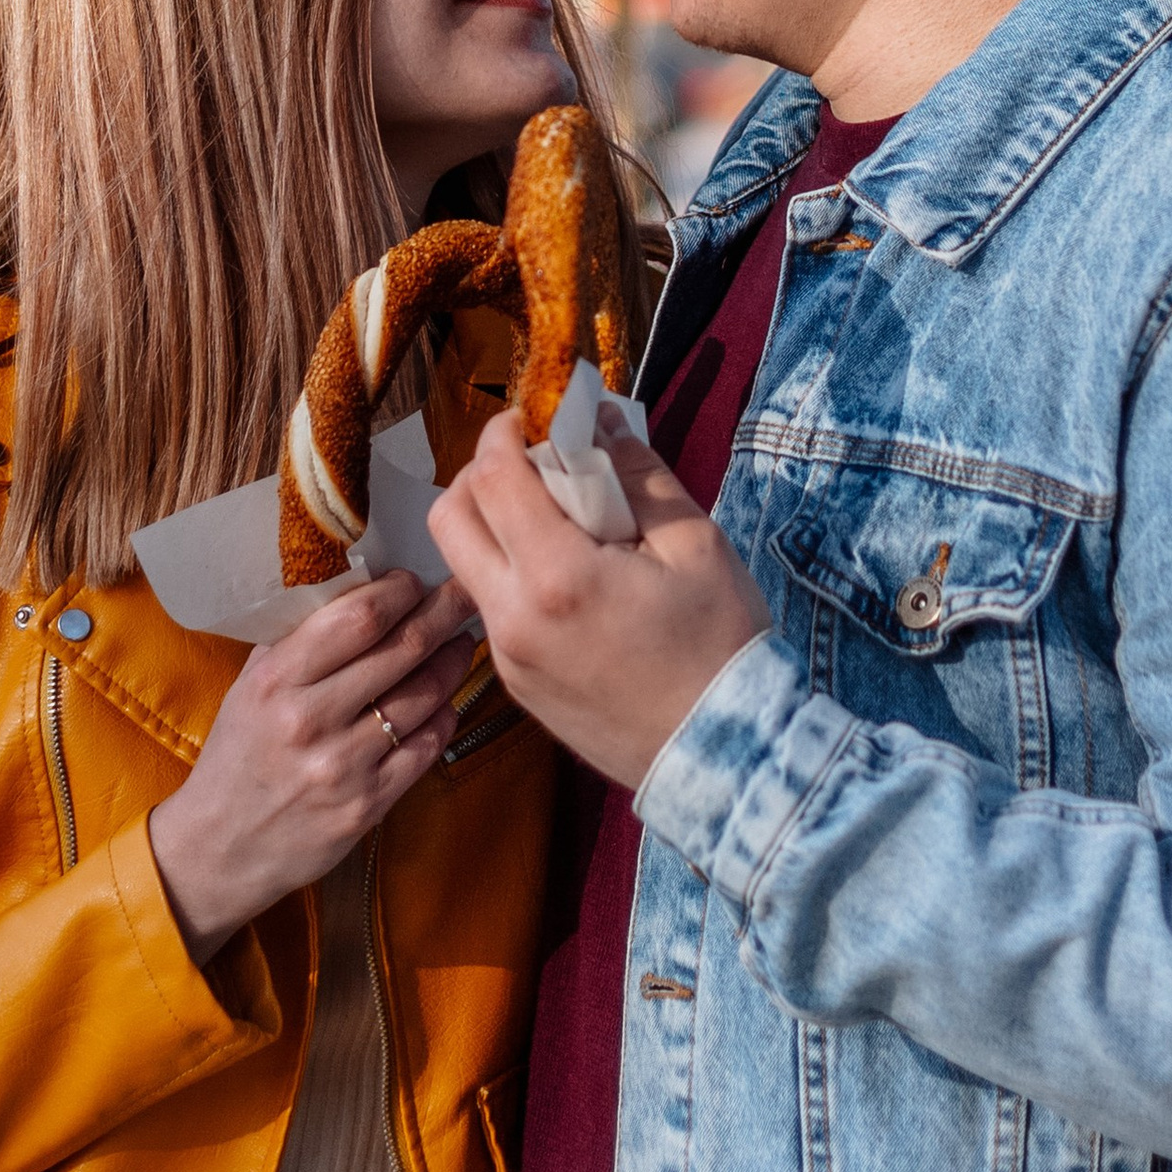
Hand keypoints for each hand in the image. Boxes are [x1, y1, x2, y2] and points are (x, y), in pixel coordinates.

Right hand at [148, 571, 477, 962]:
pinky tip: (444, 703)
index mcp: (276, 680)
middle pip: (401, 650)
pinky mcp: (366, 806)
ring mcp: (341, 766)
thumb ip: (297, 640)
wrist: (220, 846)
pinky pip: (425, 749)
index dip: (399, 592)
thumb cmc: (239, 756)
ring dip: (450, 663)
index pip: (358, 618)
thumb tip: (359, 590)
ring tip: (458, 645)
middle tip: (462, 597)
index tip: (414, 581)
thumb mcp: (250, 686)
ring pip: (423, 697)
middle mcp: (309, 719)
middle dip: (442, 615)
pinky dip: (443, 718)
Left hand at [426, 412, 770, 789]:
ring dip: (491, 526)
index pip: (492, 477)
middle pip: (448, 518)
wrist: (722, 754)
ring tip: (557, 521)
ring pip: (463, 566)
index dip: (504, 432)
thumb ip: (638, 474)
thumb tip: (601, 422)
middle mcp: (512, 619)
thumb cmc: (721, 647)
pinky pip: (491, 609)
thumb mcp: (696, 545)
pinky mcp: (514, 685)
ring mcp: (506, 659)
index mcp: (557, 577)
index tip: (534, 416)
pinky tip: (569, 577)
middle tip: (533, 464)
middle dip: (479, 475)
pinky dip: (511, 574)